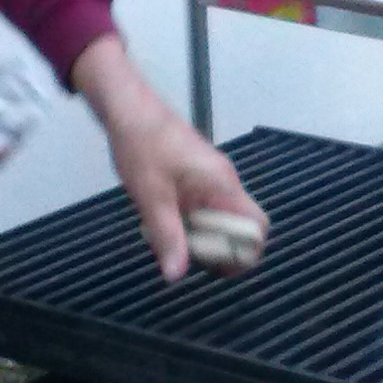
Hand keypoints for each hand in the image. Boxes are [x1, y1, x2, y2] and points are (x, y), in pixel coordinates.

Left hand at [71, 34, 267, 278]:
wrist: (126, 107)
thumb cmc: (142, 143)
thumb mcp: (151, 197)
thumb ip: (167, 237)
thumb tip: (176, 275)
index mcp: (222, 184)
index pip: (256, 226)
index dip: (244, 252)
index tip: (214, 265)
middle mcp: (223, 182)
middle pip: (237, 229)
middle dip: (213, 249)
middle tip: (181, 254)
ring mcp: (210, 179)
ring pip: (216, 220)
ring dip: (195, 236)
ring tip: (163, 236)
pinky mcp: (195, 177)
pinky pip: (201, 208)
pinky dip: (185, 221)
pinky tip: (158, 219)